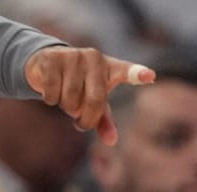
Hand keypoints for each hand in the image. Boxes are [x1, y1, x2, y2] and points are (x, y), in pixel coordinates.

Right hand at [24, 46, 154, 145]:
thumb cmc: (79, 85)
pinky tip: (51, 91)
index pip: (127, 71)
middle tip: (79, 120)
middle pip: (94, 100)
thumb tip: (111, 141)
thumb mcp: (94, 102)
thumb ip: (104, 120)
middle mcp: (94, 58)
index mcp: (110, 67)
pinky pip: (52, 92)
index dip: (138, 74)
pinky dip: (50, 99)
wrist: (47, 62)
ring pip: (70, 99)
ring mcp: (72, 56)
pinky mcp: (51, 58)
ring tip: (65, 100)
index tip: (150, 76)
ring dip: (66, 108)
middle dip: (85, 118)